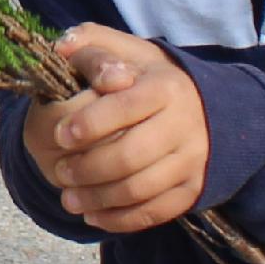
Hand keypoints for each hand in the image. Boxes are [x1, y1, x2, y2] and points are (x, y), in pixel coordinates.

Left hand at [22, 25, 208, 234]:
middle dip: (88, 168)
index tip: (60, 134)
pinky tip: (93, 215)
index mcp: (166, 86)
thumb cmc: (148, 76)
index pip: (125, 107)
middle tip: (60, 172)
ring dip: (98, 199)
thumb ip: (92, 44)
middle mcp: (186, 124)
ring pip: (141, 189)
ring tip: (68, 198)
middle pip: (131, 155)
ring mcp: (193, 159)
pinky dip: (121, 219)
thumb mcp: (125, 49)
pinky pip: (156, 212)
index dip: (89, 123)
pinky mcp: (193, 188)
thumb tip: (62, 49)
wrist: (205, 104)